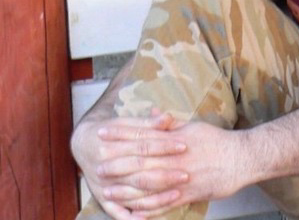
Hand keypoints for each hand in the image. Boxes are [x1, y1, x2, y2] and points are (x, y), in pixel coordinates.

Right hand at [71, 113, 188, 218]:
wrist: (83, 143)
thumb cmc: (110, 130)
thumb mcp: (125, 122)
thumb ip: (147, 123)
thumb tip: (168, 117)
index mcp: (111, 146)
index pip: (142, 146)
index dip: (164, 146)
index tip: (184, 146)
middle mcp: (105, 168)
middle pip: (139, 173)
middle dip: (164, 175)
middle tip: (185, 174)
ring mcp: (103, 187)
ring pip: (132, 195)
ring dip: (156, 197)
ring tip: (177, 194)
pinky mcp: (102, 200)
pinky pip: (118, 213)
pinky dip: (133, 218)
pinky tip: (149, 219)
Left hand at [96, 121, 252, 215]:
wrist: (240, 157)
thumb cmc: (217, 140)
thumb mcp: (193, 126)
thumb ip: (170, 124)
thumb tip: (152, 114)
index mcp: (175, 139)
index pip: (142, 135)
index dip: (121, 134)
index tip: (103, 133)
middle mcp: (175, 158)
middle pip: (141, 161)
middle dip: (117, 164)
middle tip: (97, 166)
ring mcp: (181, 178)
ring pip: (149, 185)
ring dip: (127, 189)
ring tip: (108, 191)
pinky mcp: (189, 194)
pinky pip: (164, 204)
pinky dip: (147, 209)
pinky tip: (133, 213)